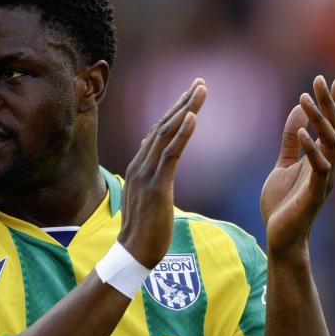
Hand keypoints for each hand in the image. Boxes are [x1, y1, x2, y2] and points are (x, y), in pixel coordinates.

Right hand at [119, 78, 206, 266]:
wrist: (133, 253)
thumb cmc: (145, 230)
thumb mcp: (148, 197)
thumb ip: (152, 177)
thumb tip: (156, 165)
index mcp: (140, 166)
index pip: (159, 131)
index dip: (176, 111)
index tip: (191, 95)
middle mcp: (141, 164)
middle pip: (164, 125)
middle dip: (183, 102)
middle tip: (201, 82)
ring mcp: (147, 174)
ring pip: (168, 133)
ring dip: (186, 109)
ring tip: (201, 90)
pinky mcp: (157, 186)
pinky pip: (171, 154)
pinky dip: (182, 133)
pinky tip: (193, 116)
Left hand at [260, 75, 334, 258]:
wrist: (281, 237)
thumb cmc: (284, 204)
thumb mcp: (283, 165)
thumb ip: (290, 141)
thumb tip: (296, 113)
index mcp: (322, 158)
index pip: (331, 125)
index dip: (333, 103)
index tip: (332, 79)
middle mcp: (329, 166)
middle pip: (334, 128)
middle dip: (328, 103)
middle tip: (321, 79)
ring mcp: (324, 179)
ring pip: (329, 144)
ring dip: (318, 120)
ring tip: (306, 98)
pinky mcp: (314, 193)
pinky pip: (318, 167)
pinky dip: (311, 149)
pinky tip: (304, 132)